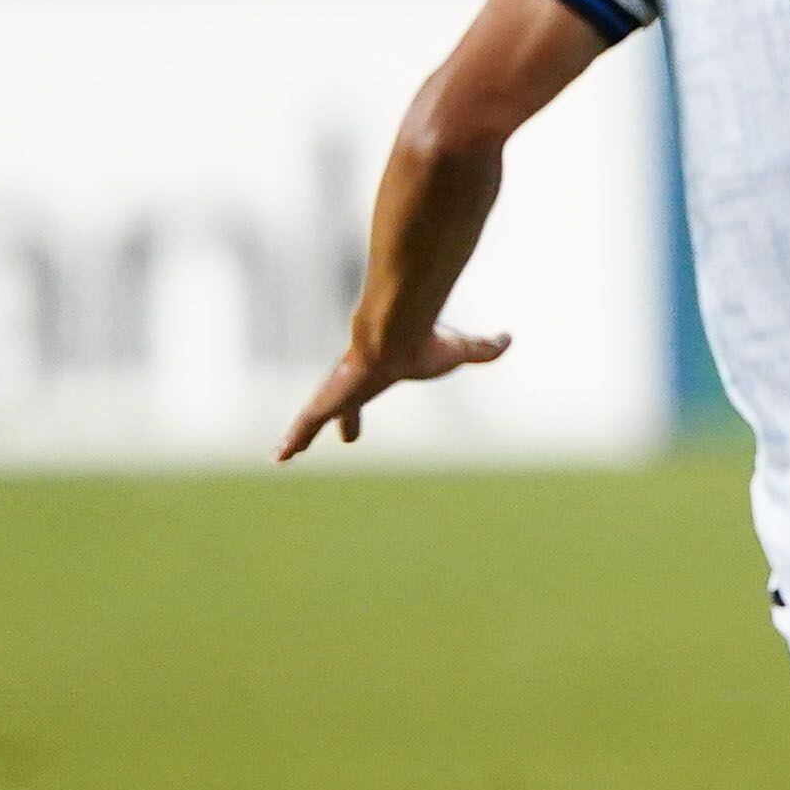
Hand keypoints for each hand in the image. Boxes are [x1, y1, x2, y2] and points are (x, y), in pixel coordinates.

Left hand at [275, 325, 513, 460]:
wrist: (394, 332)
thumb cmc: (425, 341)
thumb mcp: (461, 350)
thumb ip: (482, 348)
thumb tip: (509, 339)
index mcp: (381, 371)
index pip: (371, 388)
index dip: (369, 404)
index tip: (362, 419)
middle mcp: (354, 381)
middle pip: (342, 403)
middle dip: (339, 419)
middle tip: (339, 437)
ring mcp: (336, 391)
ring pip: (314, 416)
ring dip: (300, 435)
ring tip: (285, 453)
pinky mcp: (327, 400)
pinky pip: (305, 424)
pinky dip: (292, 440)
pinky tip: (280, 457)